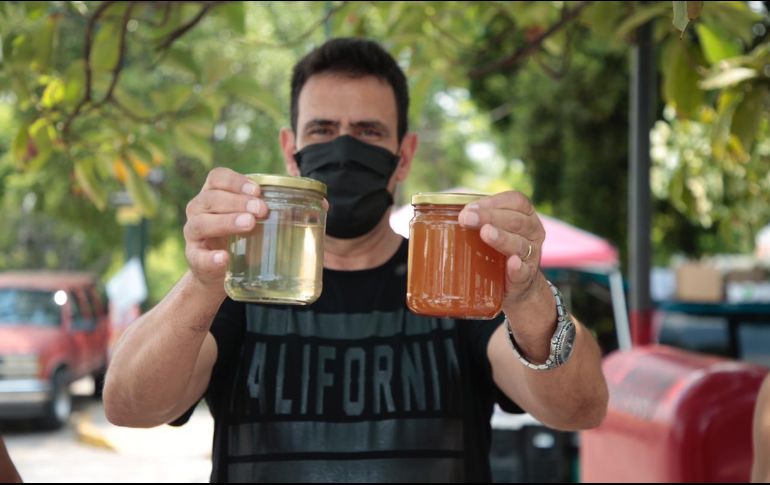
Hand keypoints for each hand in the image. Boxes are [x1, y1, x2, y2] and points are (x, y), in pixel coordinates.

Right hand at [183, 167, 268, 288]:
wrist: (219, 272)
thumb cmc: (240, 238)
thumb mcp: (252, 219)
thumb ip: (273, 209)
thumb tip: (319, 205)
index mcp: (212, 195)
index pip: (217, 178)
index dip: (236, 181)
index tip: (257, 190)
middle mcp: (198, 210)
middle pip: (211, 198)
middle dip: (237, 201)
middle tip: (261, 210)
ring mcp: (193, 235)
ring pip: (202, 223)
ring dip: (226, 222)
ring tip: (249, 224)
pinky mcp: (194, 258)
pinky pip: (198, 256)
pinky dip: (211, 257)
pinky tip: (224, 258)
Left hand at [458, 191, 545, 304]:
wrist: (515, 286)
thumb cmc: (496, 251)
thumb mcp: (489, 230)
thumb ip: (473, 220)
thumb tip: (431, 213)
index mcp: (525, 215)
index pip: (515, 201)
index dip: (493, 202)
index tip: (469, 208)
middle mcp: (532, 232)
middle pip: (515, 220)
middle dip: (490, 217)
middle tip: (466, 219)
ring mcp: (531, 255)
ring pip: (520, 244)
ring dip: (502, 237)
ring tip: (486, 233)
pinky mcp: (526, 277)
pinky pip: (524, 271)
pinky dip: (517, 267)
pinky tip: (512, 263)